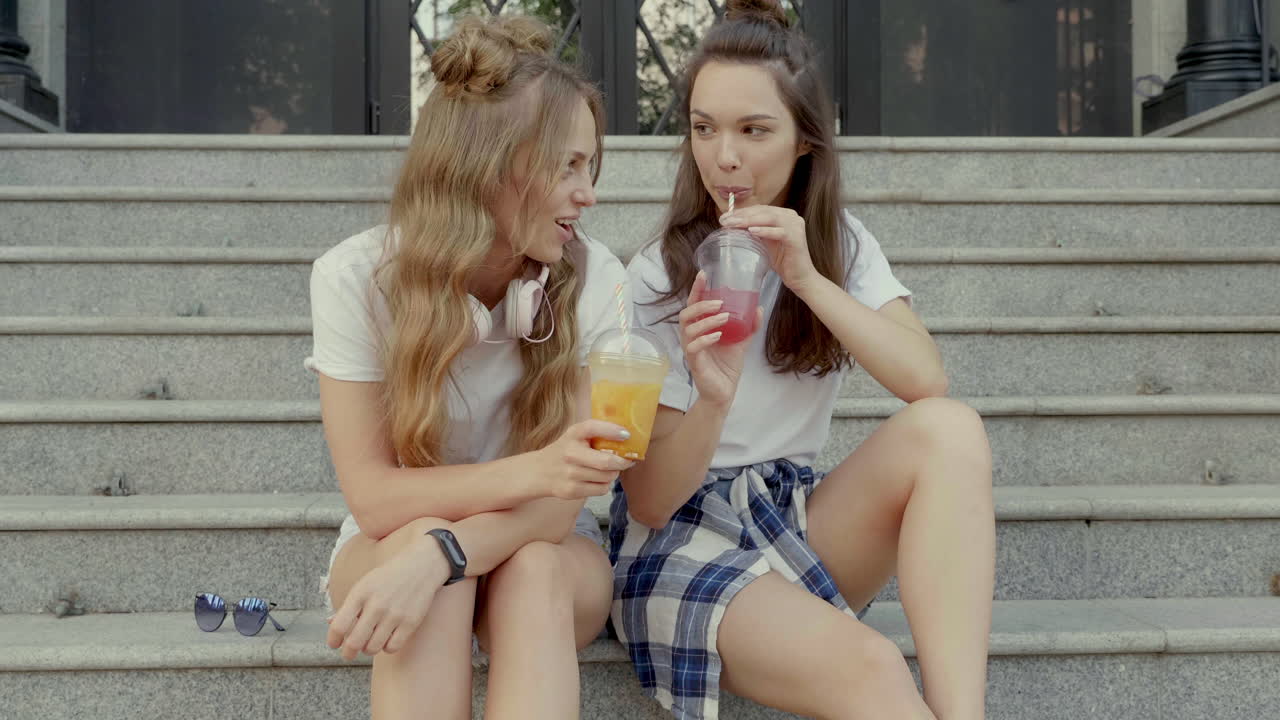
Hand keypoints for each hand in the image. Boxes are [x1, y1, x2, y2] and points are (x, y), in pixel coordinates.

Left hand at [326, 534, 451, 659]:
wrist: (422, 566)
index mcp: (361, 593)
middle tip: (349, 653)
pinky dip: (386, 647)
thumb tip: (331, 624)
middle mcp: (376, 605)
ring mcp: (394, 615)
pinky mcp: (410, 623)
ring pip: (372, 648)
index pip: (339, 626)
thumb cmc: (389, 576)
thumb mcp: (365, 584)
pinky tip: (387, 639)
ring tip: (370, 642)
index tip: (334, 644)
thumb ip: (348, 605)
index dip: (333, 640)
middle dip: (348, 652)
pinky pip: (392, 648)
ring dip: (368, 649)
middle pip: (354, 643)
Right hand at [533, 420, 633, 499]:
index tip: (626, 434)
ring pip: (607, 477)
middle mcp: (570, 453)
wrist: (539, 472)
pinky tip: (598, 480)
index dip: (612, 430)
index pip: (593, 427)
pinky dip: (605, 485)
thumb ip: (597, 433)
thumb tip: (628, 436)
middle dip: (622, 462)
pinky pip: (601, 489)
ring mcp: (570, 474)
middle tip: (627, 460)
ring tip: (609, 470)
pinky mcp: (571, 491)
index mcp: (573, 434)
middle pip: (606, 461)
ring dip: (613, 474)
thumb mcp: (575, 436)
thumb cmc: (565, 451)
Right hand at [678, 271, 762, 407]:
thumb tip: (759, 306)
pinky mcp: (694, 362)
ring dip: (706, 320)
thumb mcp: (741, 342)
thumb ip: (748, 326)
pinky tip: (718, 336)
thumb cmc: (727, 366)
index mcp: (700, 328)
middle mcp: (692, 337)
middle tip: (719, 302)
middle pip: (686, 314)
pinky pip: (693, 347)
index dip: (697, 289)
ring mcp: (691, 350)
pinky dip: (705, 339)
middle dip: (701, 304)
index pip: (694, 305)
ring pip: (688, 329)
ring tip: (724, 318)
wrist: (724, 392)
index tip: (704, 274)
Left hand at [721, 205, 817, 291]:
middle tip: (724, 221)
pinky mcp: (796, 238)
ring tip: (733, 225)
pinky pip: (779, 232)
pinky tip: (751, 232)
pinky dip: (765, 231)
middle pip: (763, 211)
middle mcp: (791, 217)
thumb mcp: (765, 242)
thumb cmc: (782, 261)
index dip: (741, 211)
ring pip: (769, 218)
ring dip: (749, 221)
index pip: (760, 209)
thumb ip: (754, 231)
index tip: (724, 218)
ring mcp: (795, 226)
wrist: (800, 278)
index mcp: (784, 215)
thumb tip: (732, 225)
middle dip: (742, 215)